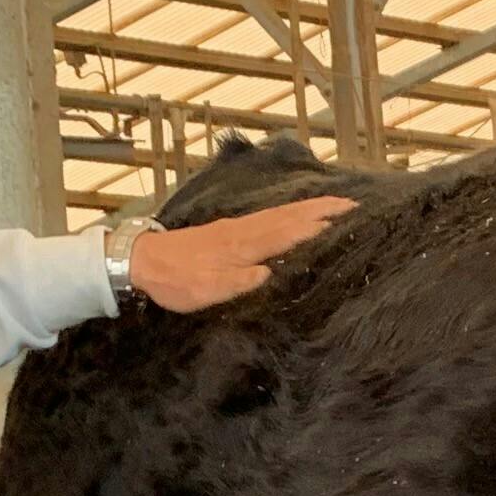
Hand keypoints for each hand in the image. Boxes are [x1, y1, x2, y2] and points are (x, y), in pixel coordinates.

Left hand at [125, 195, 355, 312]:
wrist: (142, 260)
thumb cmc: (176, 281)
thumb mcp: (206, 291)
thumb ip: (240, 282)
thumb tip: (272, 274)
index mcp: (243, 246)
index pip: (288, 232)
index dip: (318, 224)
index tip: (347, 215)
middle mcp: (244, 231)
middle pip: (289, 215)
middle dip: (322, 208)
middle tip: (353, 203)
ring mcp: (237, 227)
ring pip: (280, 213)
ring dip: (309, 208)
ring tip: (334, 205)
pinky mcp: (230, 229)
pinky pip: (269, 217)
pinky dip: (289, 213)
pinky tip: (295, 215)